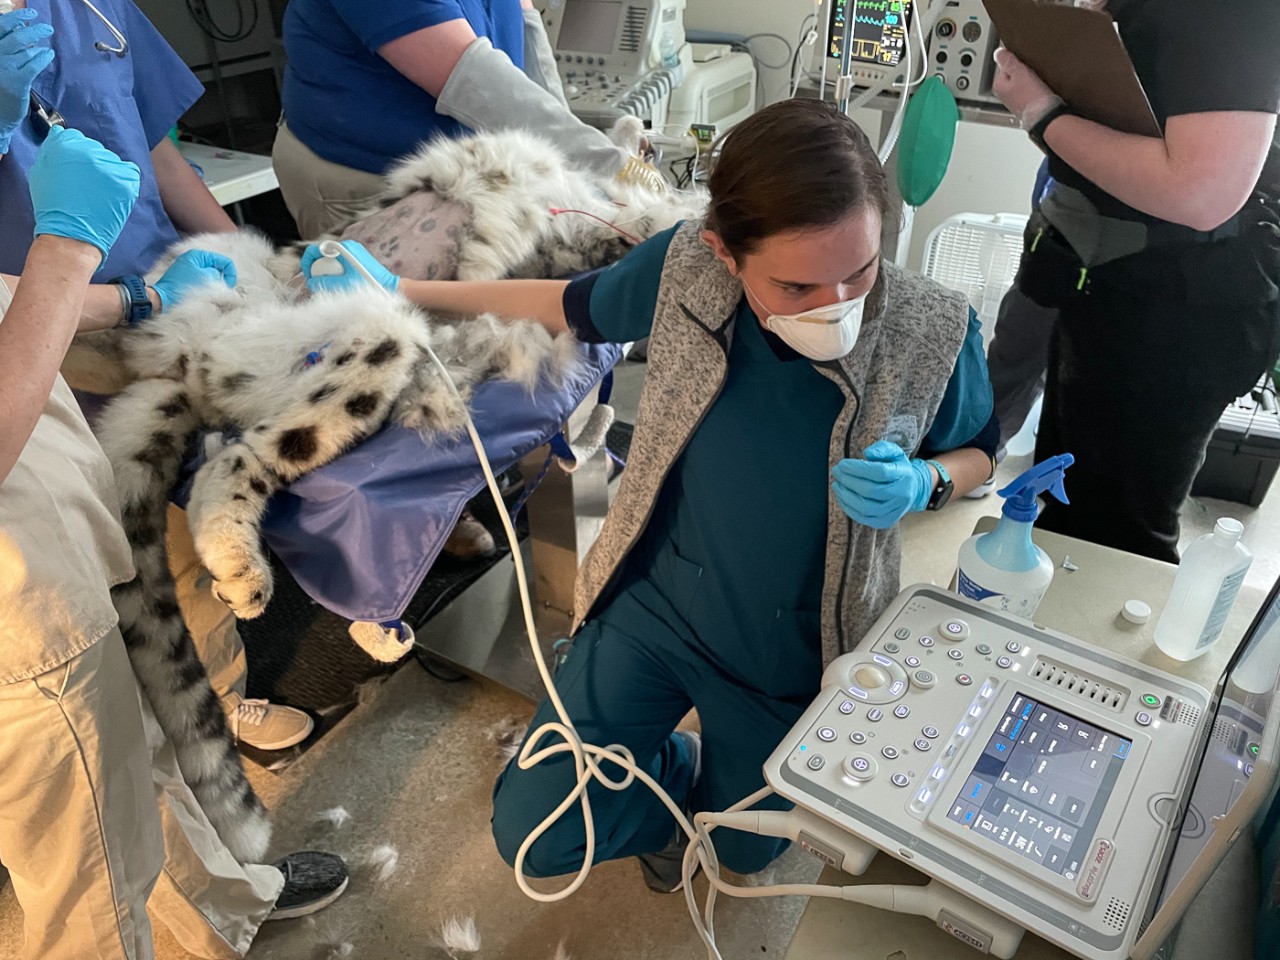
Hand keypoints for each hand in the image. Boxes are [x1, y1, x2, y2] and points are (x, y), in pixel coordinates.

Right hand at [0, 8, 53, 152]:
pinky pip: (33, 65)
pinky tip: (48, 55)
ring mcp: (4, 69)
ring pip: (26, 51)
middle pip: (15, 37)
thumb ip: (7, 48)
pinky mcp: (16, 82)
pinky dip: (42, 57)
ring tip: (46, 48)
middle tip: (47, 28)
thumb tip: (22, 30)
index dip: (15, 17)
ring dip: (38, 47)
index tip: (30, 13)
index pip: (1, 27)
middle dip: (34, 30)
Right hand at [28, 126, 139, 261]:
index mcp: (65, 144)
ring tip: (97, 194)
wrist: (71, 234)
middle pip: (95, 149)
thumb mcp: (41, 172)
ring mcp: (109, 165)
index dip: (75, 156)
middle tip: (86, 186)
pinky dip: (122, 182)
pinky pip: (128, 173)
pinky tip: (111, 195)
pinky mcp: (126, 180)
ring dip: (106, 174)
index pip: (76, 138)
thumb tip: (61, 136)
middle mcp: (89, 150)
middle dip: (91, 165)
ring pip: (111, 161)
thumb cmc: (53, 207)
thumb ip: (52, 150)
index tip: (75, 169)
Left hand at [152, 249, 237, 311]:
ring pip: (211, 273)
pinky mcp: (186, 276)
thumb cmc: (184, 288)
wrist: (162, 298)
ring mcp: (189, 267)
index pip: (225, 261)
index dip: (230, 274)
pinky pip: (203, 278)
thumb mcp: (207, 279)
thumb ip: (220, 276)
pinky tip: (203, 292)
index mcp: (199, 255)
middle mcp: (194, 258)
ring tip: (209, 292)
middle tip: (219, 290)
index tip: (228, 286)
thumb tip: (224, 279)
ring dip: (214, 283)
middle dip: (222, 278)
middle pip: (218, 267)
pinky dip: (207, 285)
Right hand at [301, 240, 398, 293]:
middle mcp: (347, 245)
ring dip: (326, 270)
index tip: (308, 275)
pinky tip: (340, 282)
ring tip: (329, 284)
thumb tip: (310, 281)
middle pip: (322, 254)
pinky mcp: (358, 257)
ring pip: (331, 258)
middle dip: (317, 268)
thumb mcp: (340, 285)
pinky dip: (336, 270)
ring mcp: (353, 250)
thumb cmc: (367, 285)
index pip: (315, 250)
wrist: (389, 286)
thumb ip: (321, 282)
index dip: (307, 263)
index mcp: (342, 248)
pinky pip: (340, 261)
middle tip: (317, 282)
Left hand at [831, 440, 933, 528]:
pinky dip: (848, 508)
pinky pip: (864, 518)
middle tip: (836, 472)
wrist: (911, 490)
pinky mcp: (886, 522)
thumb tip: (867, 453)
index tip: (842, 464)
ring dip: (846, 496)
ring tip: (837, 485)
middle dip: (848, 480)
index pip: (880, 472)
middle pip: (871, 490)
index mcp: (904, 475)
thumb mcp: (894, 453)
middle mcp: (902, 495)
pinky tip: (841, 497)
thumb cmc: (897, 469)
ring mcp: (894, 511)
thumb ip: (881, 449)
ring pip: (866, 507)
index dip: (858, 468)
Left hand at [992, 47, 1061, 129]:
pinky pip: (1029, 89)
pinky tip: (1040, 85)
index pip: (1003, 65)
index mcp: (998, 85)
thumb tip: (999, 52)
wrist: (1045, 115)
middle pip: (1013, 73)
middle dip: (1022, 69)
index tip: (1024, 59)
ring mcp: (1015, 99)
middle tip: (1031, 68)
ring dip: (1029, 77)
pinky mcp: (1026, 103)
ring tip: (1036, 77)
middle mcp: (1004, 94)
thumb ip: (1008, 61)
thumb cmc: (1031, 97)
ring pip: (1022, 81)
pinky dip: (1034, 85)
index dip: (1015, 59)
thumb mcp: (1019, 72)